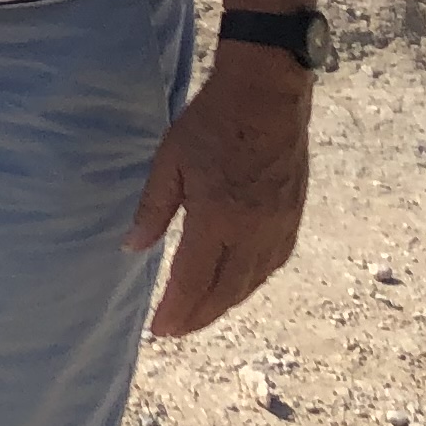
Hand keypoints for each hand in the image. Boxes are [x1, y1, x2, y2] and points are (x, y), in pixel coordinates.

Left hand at [122, 51, 313, 337]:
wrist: (268, 94)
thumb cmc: (213, 122)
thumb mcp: (170, 160)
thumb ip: (153, 209)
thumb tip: (132, 248)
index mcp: (218, 218)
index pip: (194, 281)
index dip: (176, 310)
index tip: (159, 329)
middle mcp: (253, 232)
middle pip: (225, 292)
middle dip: (198, 317)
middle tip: (175, 330)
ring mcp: (278, 227)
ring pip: (251, 283)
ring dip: (225, 305)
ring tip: (201, 315)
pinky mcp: (293, 217)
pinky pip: (272, 265)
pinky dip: (251, 283)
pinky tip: (238, 286)